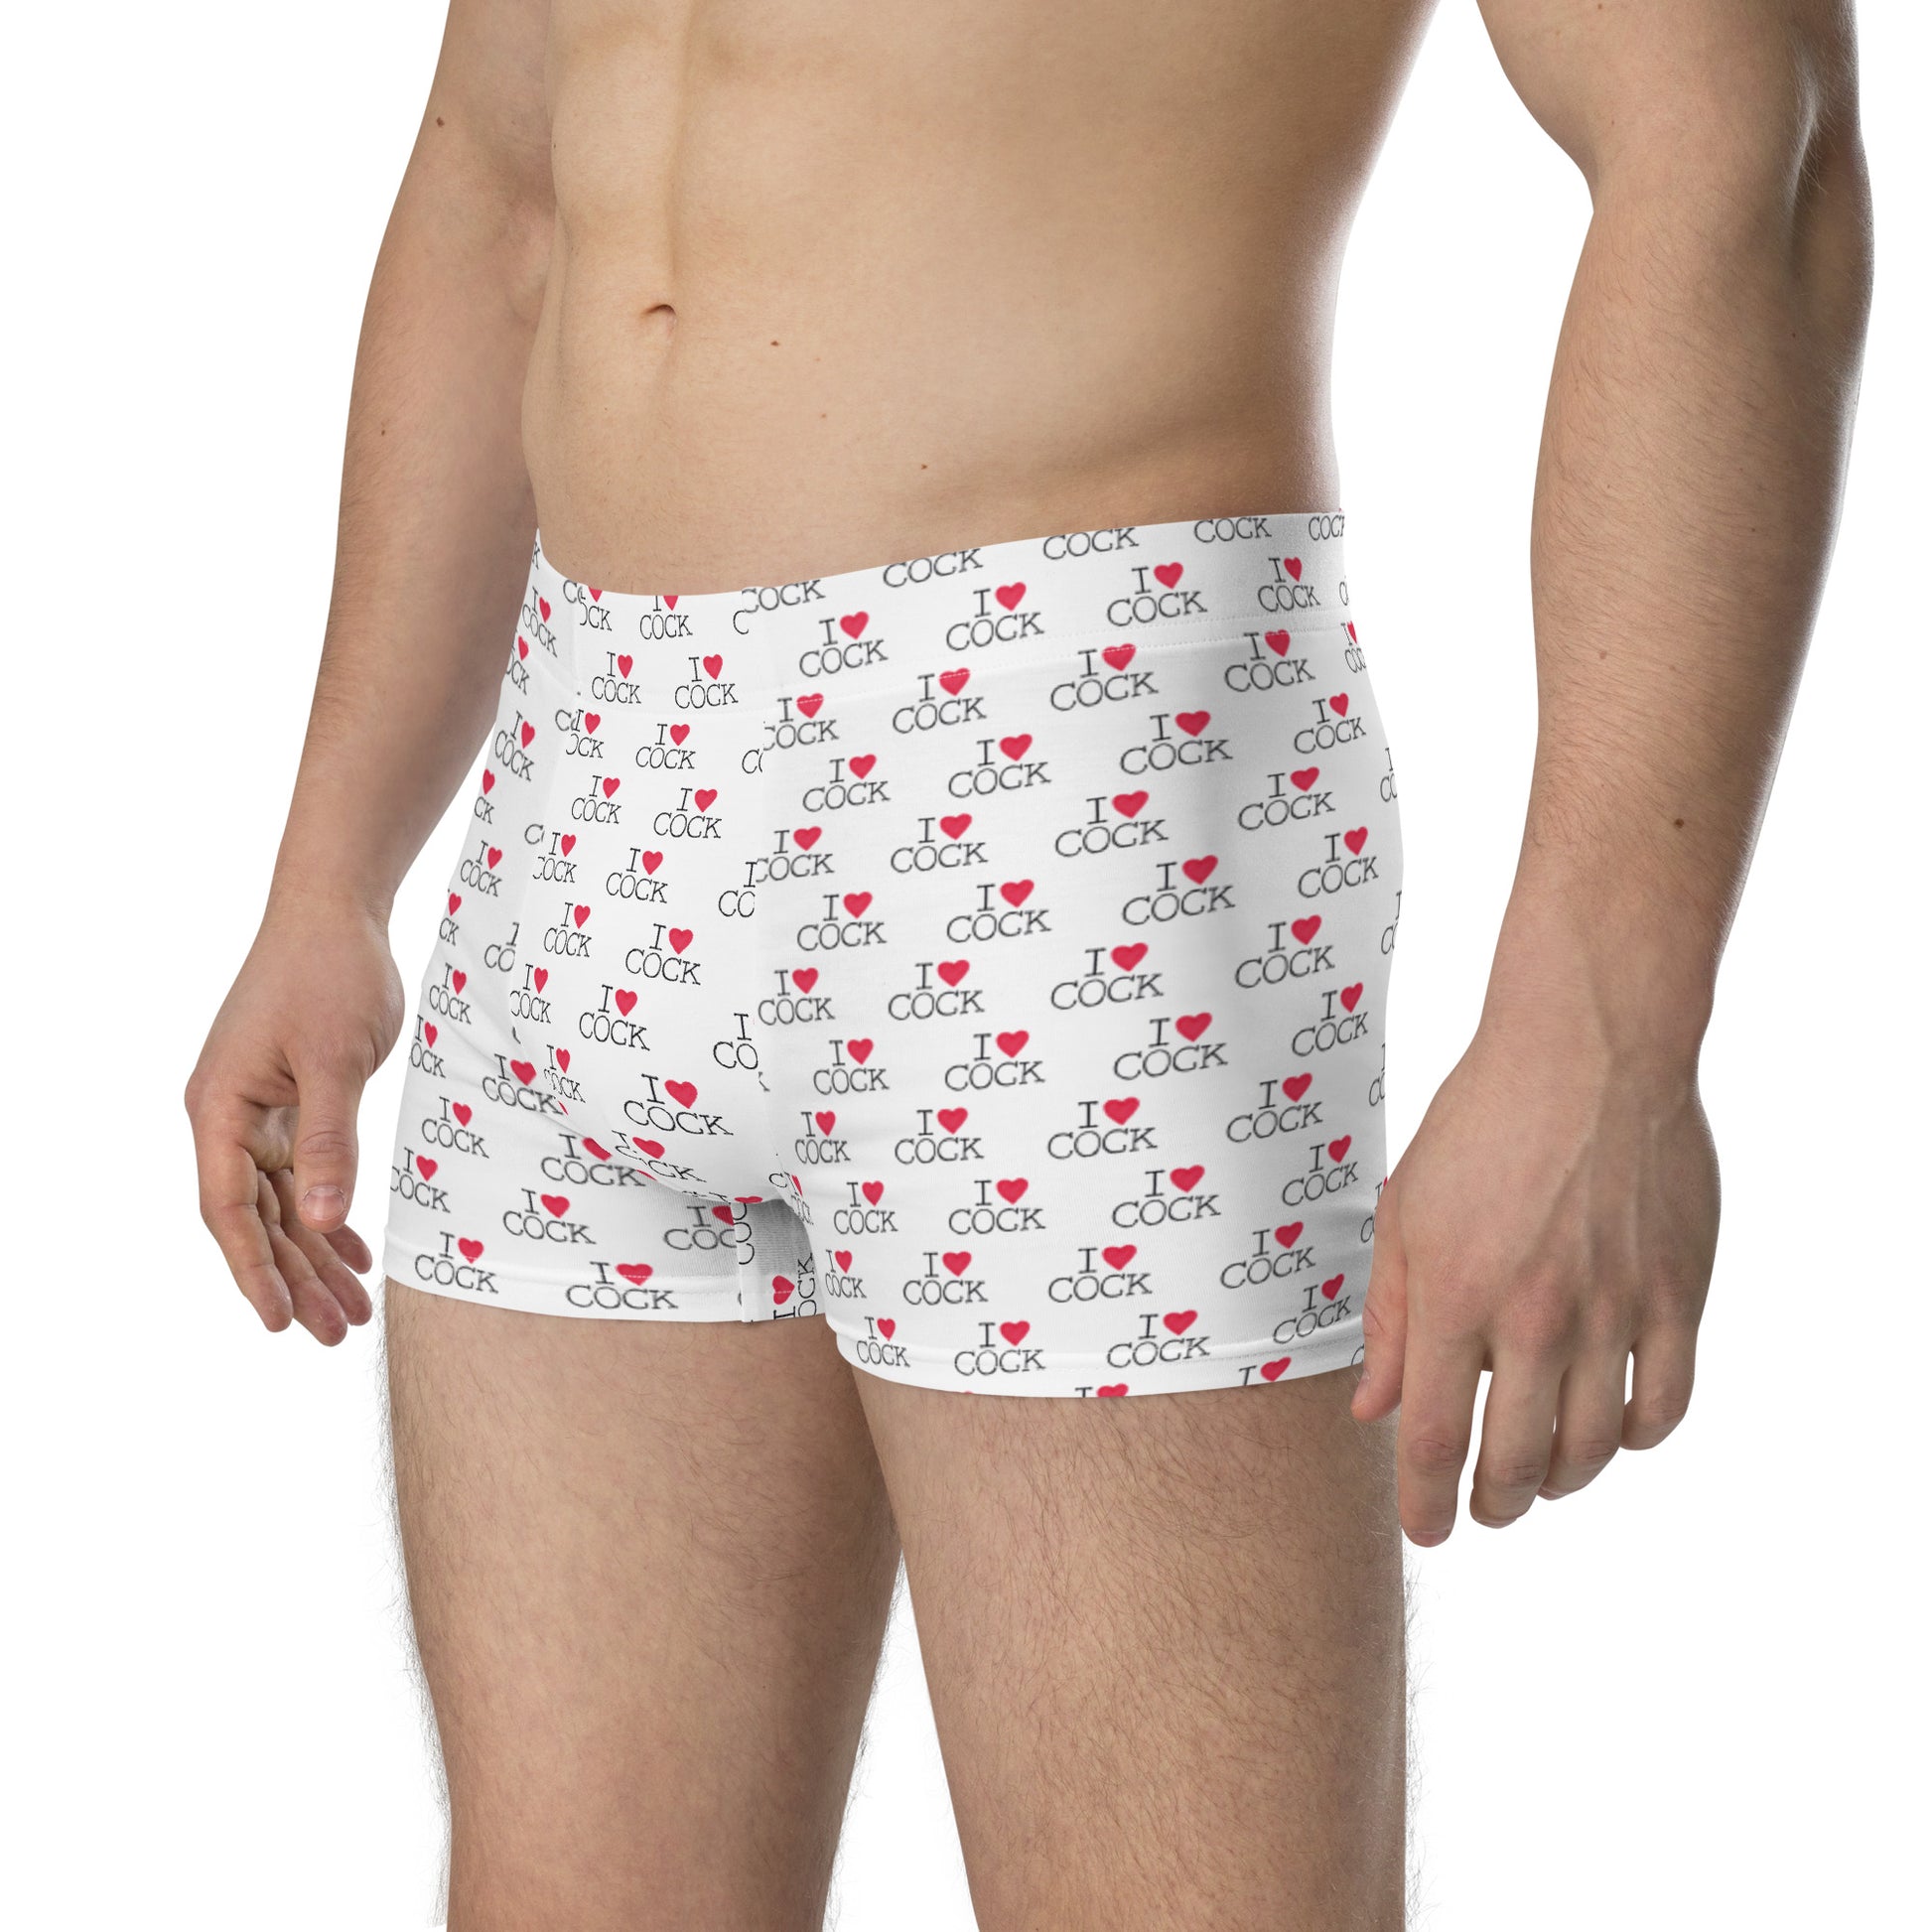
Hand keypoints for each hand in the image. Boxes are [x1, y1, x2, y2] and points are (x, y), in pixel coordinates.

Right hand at [184, 896, 406, 1343]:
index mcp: (220, 1110)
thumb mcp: (336, 1058)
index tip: (279, 1324)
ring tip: (352, 1311)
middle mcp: (228, 1118)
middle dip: (296, 1280)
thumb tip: (318, 1220)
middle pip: (257, 1220)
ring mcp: (257, 1111)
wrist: (335, 913)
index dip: (254, 1272)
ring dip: (315, 1256)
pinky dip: (327, 1215)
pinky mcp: (290, 1103)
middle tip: (337, 1334)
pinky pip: (302, 1176)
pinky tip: (352, 1252)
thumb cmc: (330, 973)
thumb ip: (330, 1139)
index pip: (230, 1212)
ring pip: (282, 1204)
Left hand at [1351, 1012, 1719, 1543]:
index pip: (1436, 1440)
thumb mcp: (1406, 1214)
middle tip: (1482, 1508)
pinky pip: (1665, 1404)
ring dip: (1562, 1482)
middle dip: (1492, 1503)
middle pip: (1517, 1462)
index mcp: (1456, 1296)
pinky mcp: (1678, 1294)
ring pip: (1594, 1448)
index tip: (1427, 1532)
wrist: (1588, 1050)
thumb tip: (1374, 1411)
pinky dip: (1636, 1437)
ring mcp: (1615, 1309)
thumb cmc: (1482, 1122)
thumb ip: (1391, 1320)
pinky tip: (1613, 1432)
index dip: (1426, 1502)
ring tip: (1542, 1478)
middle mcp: (1536, 1315)